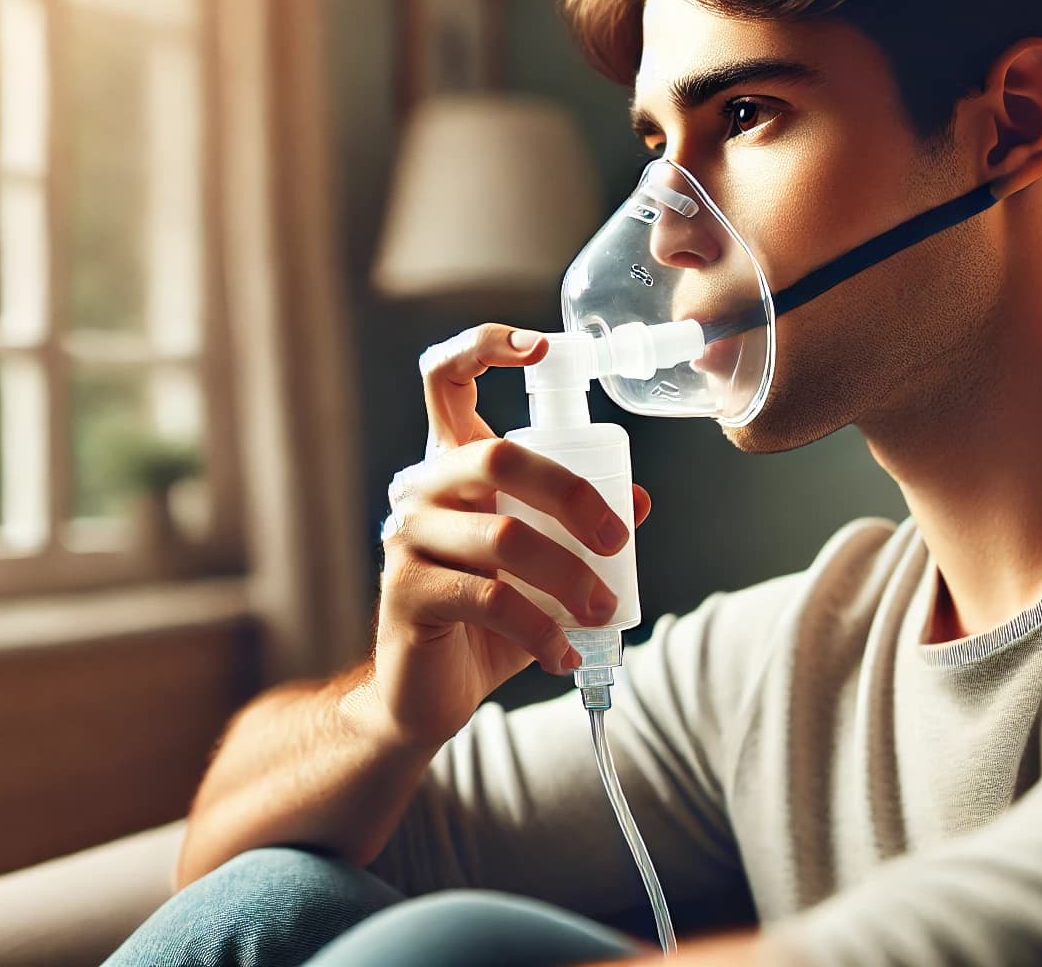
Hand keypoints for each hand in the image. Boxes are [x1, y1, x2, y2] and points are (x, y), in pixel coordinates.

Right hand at [367, 324, 651, 748]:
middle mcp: (421, 488)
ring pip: (503, 538)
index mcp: (453, 465)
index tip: (543, 348)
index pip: (446, 377)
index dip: (486, 346)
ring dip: (570, 577)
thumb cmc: (487, 622)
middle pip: (497, 457)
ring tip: (602, 611)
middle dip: (572, 495)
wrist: (427, 695)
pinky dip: (542, 630)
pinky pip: (489, 599)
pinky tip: (563, 654)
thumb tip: (636, 500)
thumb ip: (580, 530)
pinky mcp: (405, 593)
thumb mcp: (543, 568)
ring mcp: (406, 538)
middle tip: (617, 540)